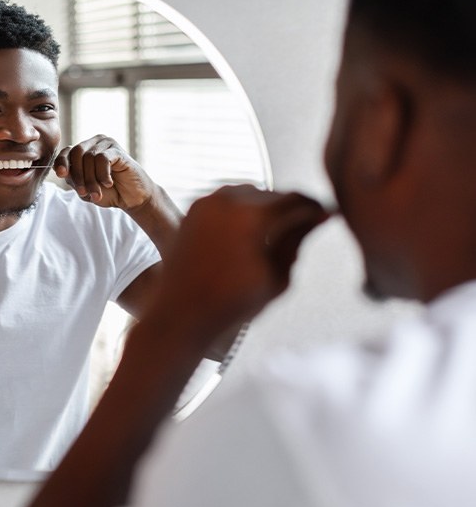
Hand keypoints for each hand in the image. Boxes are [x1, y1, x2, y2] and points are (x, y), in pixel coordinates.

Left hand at [54, 135, 154, 209]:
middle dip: (78, 176)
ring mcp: (107, 144)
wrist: (131, 199)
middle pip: (77, 154)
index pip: (67, 151)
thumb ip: (73, 178)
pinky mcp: (118, 150)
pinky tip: (109, 183)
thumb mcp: (85, 188)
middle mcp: (95, 143)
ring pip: (89, 158)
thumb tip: (60, 170)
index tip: (61, 175)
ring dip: (91, 179)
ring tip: (97, 193)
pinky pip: (102, 159)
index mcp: (84, 151)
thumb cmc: (109, 193)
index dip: (61, 162)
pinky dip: (103, 174)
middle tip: (83, 192)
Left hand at [148, 185, 328, 339]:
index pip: (295, 200)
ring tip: (276, 230)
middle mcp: (227, 201)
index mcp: (252, 216)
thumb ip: (297, 242)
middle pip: (272, 194)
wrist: (181, 313)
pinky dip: (241, 209)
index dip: (314, 207)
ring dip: (265, 206)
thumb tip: (316, 219)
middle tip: (304, 225)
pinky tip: (248, 231)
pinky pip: (226, 200)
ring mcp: (207, 203)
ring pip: (248, 193)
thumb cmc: (231, 303)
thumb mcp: (277, 277)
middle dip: (290, 207)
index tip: (325, 216)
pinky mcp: (193, 210)